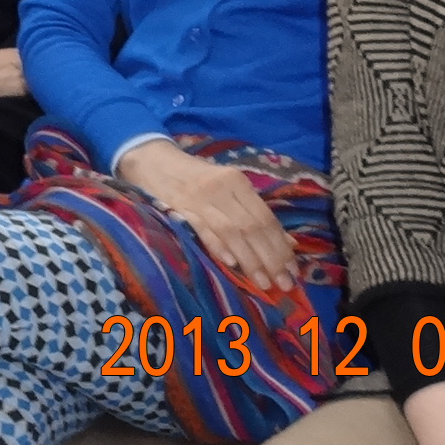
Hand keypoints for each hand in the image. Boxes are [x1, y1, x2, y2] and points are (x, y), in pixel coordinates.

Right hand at [115, 137, 300, 291]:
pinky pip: (201, 229)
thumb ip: (255, 212)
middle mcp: (220, 188)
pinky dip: (217, 246)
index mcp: (236, 181)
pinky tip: (231, 263)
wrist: (151, 160)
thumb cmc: (195, 177)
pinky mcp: (178, 207)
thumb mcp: (228, 187)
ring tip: (264, 283)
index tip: (293, 270)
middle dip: (271, 258)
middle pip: (252, 226)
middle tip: (284, 284)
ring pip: (231, 231)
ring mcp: (198, 198)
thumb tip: (288, 243)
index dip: (280, 245)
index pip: (265, 217)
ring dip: (250, 260)